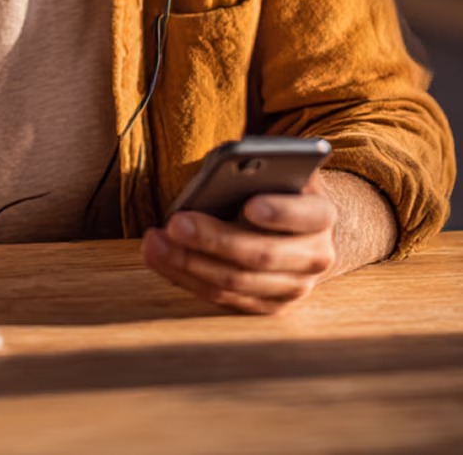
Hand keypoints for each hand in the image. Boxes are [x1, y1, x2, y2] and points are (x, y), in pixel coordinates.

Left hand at [141, 173, 337, 314]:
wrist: (300, 225)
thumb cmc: (276, 185)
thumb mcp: (275, 168)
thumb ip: (255, 169)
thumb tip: (219, 173)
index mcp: (322, 214)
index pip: (307, 215)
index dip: (280, 212)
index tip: (249, 205)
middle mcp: (315, 256)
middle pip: (261, 254)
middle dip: (214, 239)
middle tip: (174, 223)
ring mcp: (294, 287)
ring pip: (237, 282)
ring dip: (189, 263)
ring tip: (153, 243)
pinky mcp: (269, 306)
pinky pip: (224, 298)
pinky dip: (188, 278)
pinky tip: (161, 259)